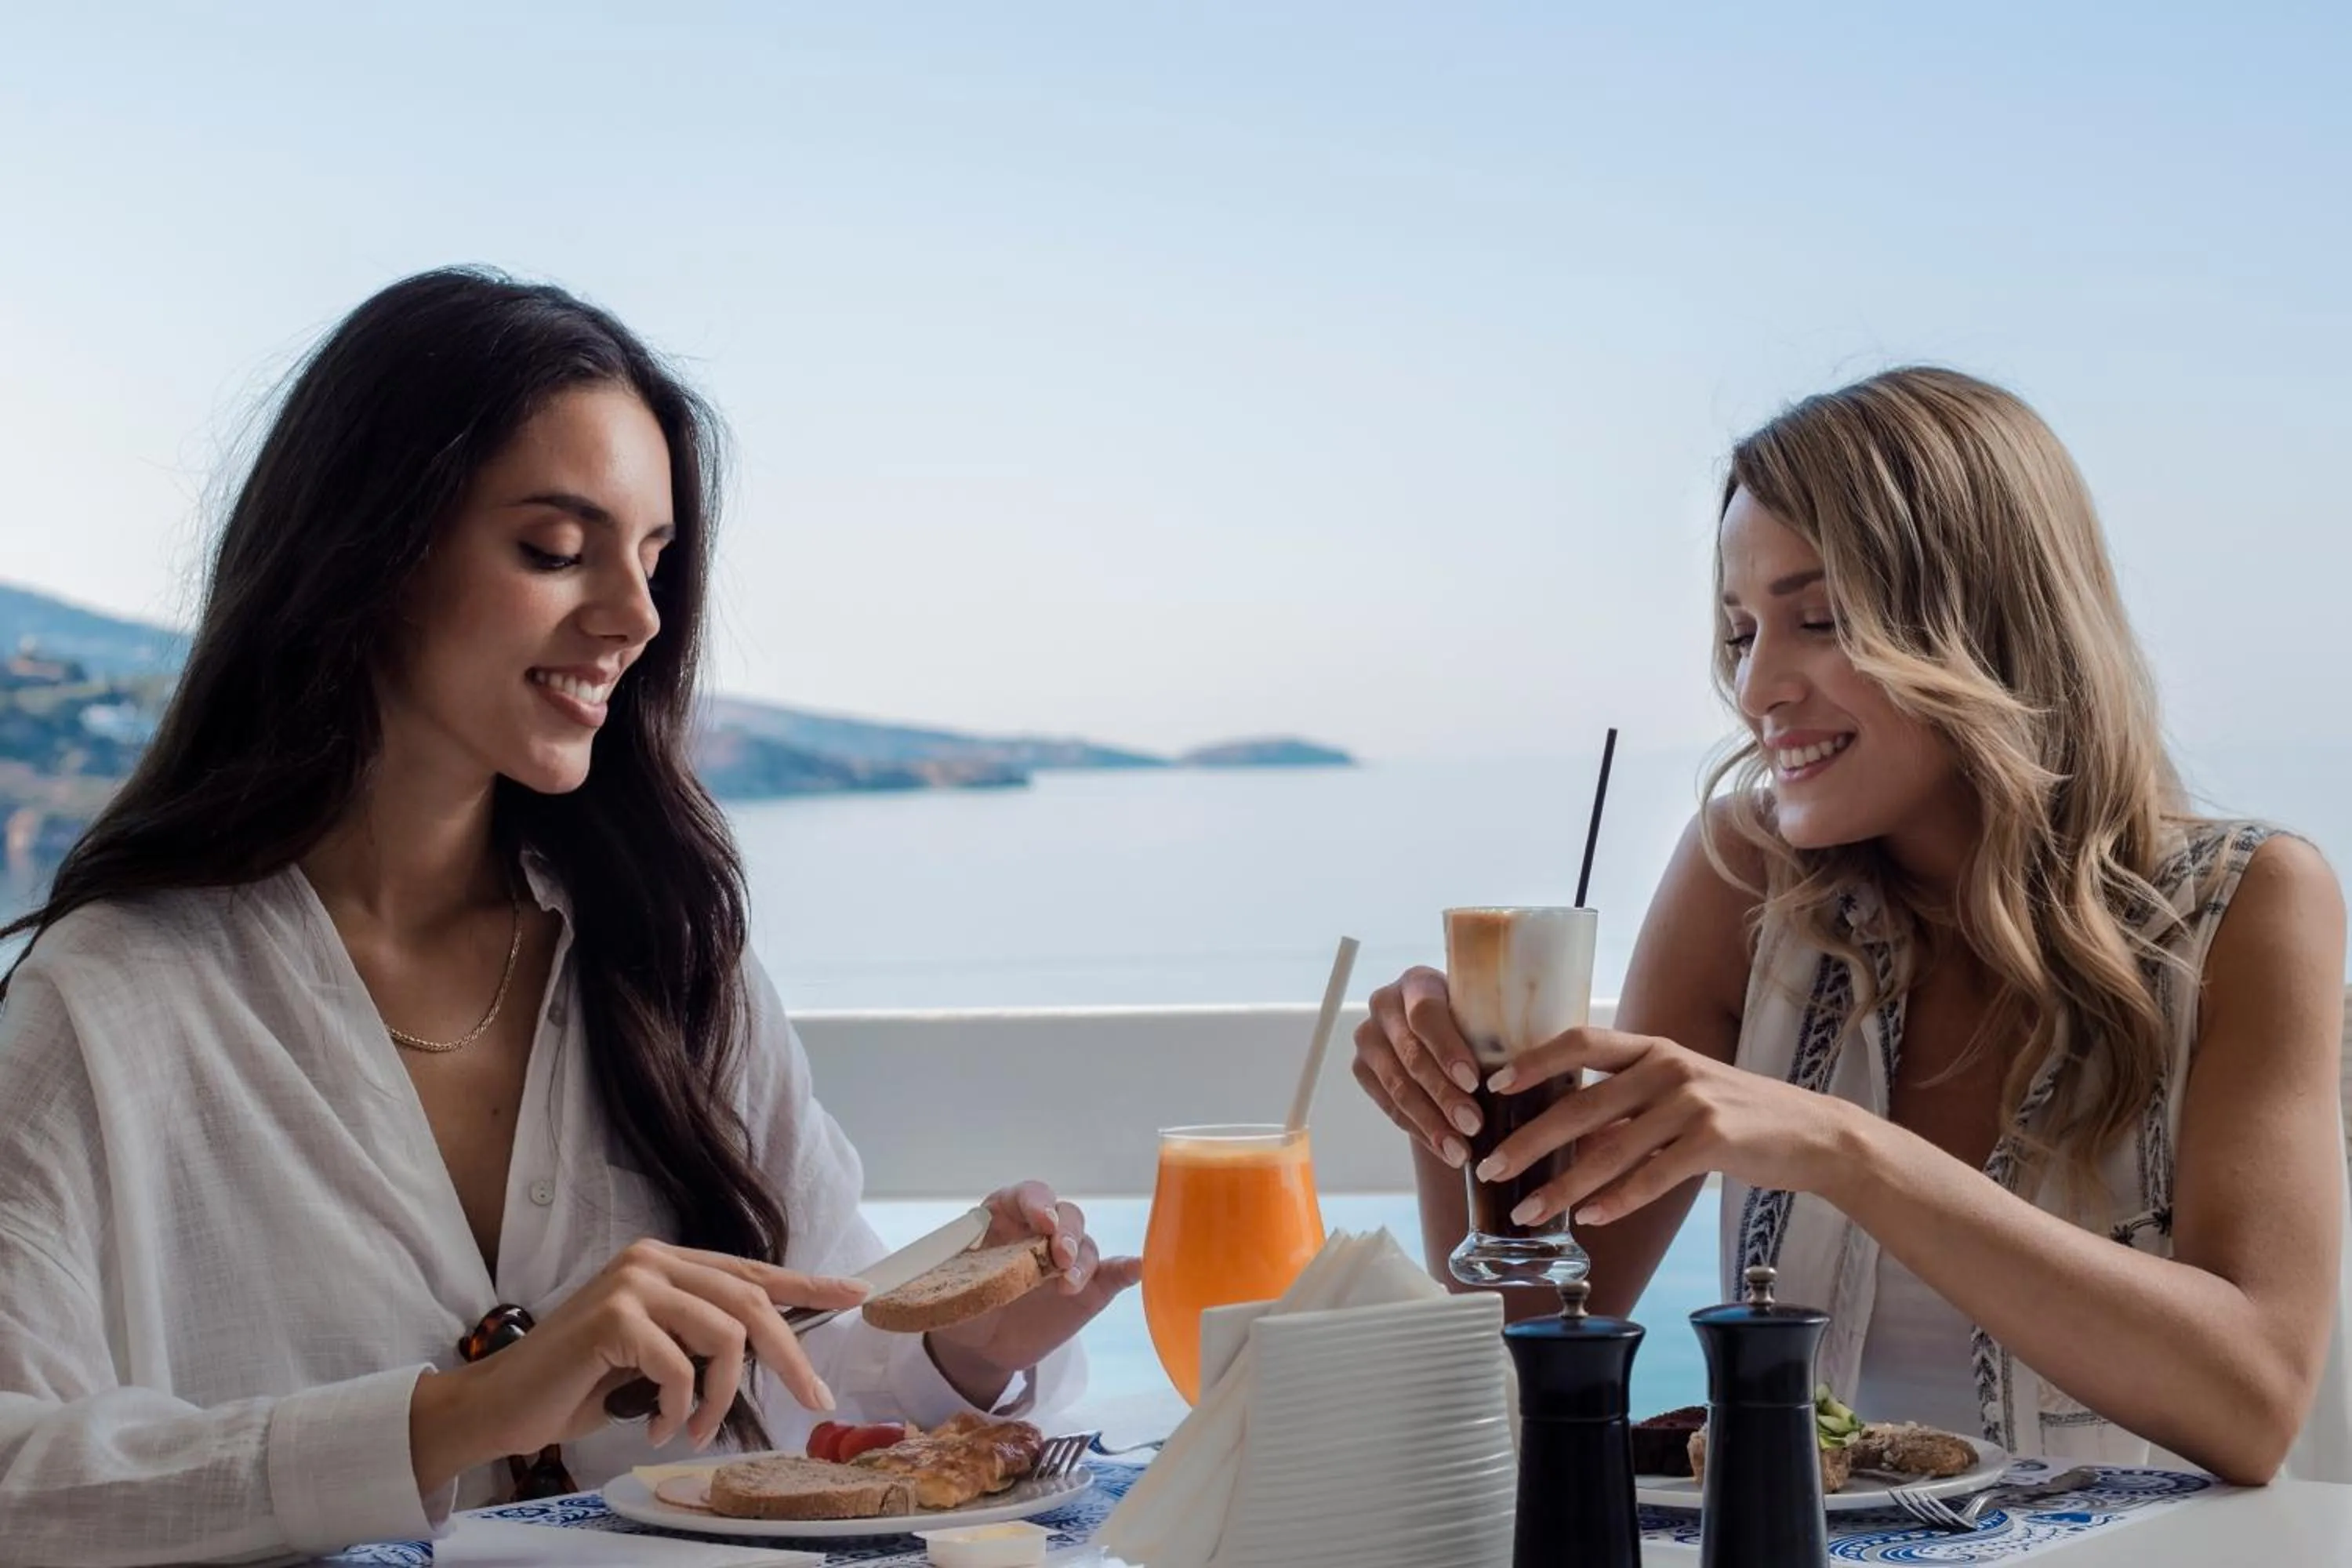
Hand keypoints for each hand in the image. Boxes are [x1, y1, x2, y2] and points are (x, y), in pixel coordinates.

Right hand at [409, 1238, 870, 1493]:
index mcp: (668, 1262)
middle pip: (753, 1303)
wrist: (505, 1404)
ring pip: (726, 1335)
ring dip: (722, 1396)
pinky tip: (659, 1424)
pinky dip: (679, 1408)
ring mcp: (633, 1283)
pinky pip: (680, 1368)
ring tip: (697, 1427)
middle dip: (791, 1358)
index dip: (809, 1285)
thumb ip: (702, 1335)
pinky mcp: (614, 1317)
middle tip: (814, 1400)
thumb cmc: (582, 1383)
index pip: (753, 1272)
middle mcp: (654, 1260)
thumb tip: (770, 1346)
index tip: (857, 1293)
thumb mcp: (657, 1352)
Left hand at [924, 1180, 1142, 1406]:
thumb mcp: (945, 1294)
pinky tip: (1135, 1268)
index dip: (1036, 1203)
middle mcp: (1042, 1232)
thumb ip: (943, 1286)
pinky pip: (1112, 1273)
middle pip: (1065, 1215)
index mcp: (1006, 1217)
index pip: (1028, 1195)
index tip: (1040, 1221)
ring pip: (1085, 1245)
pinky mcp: (1088, 1289)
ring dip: (1081, 1260)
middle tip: (1058, 1257)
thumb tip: (913, 1289)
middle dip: (1065, 1232)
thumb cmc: (962, 1306)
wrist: (982, 1345)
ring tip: (1068, 1284)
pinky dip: (1126, 1269)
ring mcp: (1067, 1260)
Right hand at [1352, 966, 1485, 1168]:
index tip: (1474, 1082)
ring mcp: (1369, 1038)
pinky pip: (1389, 1107)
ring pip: (1397, 1086)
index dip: (1448, 1050)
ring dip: (1431, 1122)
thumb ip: (1497, 1029)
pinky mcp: (1362, 1069)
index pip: (1426, 1015)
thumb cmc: (1475, 1020)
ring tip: (1460, 1151)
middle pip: (1412, 1055)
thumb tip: (1531, 1069)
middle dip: (1444, 1095)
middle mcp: (1385, 1005)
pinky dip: (1420, 1131)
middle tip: (1473, 1126)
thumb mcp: (1484, 1012)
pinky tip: (1445, 1149)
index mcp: (1418, 982)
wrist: (1442, 1032)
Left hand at [1477, 1027, 1855, 1226]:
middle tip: (1491, 1167)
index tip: (1493, 1088)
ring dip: (1564, 1186)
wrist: (1813, 1132)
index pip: (1580, 1042)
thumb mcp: (1677, 1090)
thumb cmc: (1736, 1112)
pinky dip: (1619, 1200)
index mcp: (1652, 1048)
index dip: (1534, 1061)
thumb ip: (1626, 1103)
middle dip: (1529, 1140)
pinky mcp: (1715, 1140)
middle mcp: (1667, 1067)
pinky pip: (1653, 1176)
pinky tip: (1591, 1219)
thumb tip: (1564, 1131)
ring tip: (1529, 1212)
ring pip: (1611, 1150)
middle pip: (1581, 1104)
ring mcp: (1692, 1102)